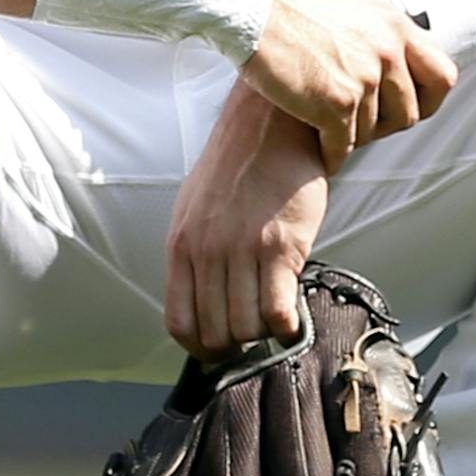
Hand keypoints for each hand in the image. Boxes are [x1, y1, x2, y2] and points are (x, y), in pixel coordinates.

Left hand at [165, 83, 328, 359]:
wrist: (270, 123)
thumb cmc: (237, 166)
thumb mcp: (195, 209)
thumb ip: (196, 255)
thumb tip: (205, 302)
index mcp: (180, 245)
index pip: (180, 323)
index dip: (202, 350)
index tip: (222, 352)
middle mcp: (205, 252)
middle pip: (216, 333)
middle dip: (239, 346)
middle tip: (257, 335)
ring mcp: (242, 250)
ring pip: (247, 328)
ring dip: (265, 336)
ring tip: (277, 318)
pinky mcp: (281, 246)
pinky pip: (278, 311)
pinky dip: (288, 326)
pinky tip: (295, 315)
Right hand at [241, 0, 457, 171]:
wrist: (249, 2)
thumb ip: (371, 18)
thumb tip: (380, 26)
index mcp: (395, 25)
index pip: (443, 75)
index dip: (428, 98)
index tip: (408, 105)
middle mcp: (387, 53)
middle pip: (409, 113)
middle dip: (385, 124)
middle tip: (360, 123)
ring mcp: (363, 80)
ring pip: (372, 132)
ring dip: (351, 136)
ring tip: (328, 130)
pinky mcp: (334, 104)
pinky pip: (342, 146)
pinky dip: (330, 153)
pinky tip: (317, 149)